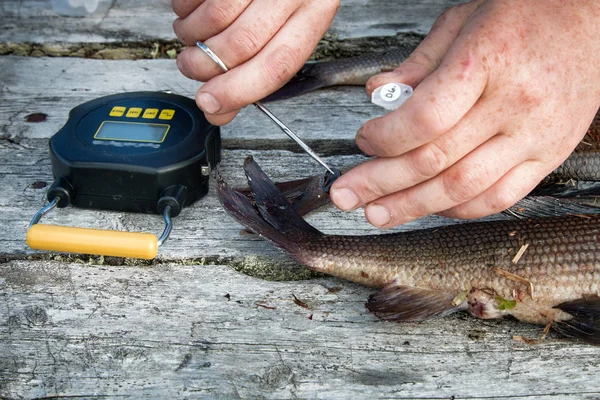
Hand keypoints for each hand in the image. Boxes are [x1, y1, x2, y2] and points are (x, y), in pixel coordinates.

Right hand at [172, 0, 339, 124]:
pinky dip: (184, 10)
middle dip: (206, 66)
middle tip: (192, 67)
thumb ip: (258, 70)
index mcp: (315, 11)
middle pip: (242, 44)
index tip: (211, 104)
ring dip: (191, 37)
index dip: (239, 91)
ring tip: (192, 35)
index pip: (278, 65)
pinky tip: (192, 9)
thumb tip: (219, 110)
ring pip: (215, 18)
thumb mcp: (286, 26)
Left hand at [330, 0, 599, 226]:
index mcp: (486, 63)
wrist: (592, 19)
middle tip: (345, 196)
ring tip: (377, 214)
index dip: (385, 139)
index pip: (424, 119)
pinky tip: (428, 208)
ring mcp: (535, 136)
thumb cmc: (524, 14)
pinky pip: (498, 198)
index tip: (362, 141)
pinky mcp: (549, 156)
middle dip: (381, 184)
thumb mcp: (462, 21)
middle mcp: (514, 105)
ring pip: (464, 189)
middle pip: (435, 161)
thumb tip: (376, 94)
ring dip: (413, 207)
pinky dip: (458, 209)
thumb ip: (417, 63)